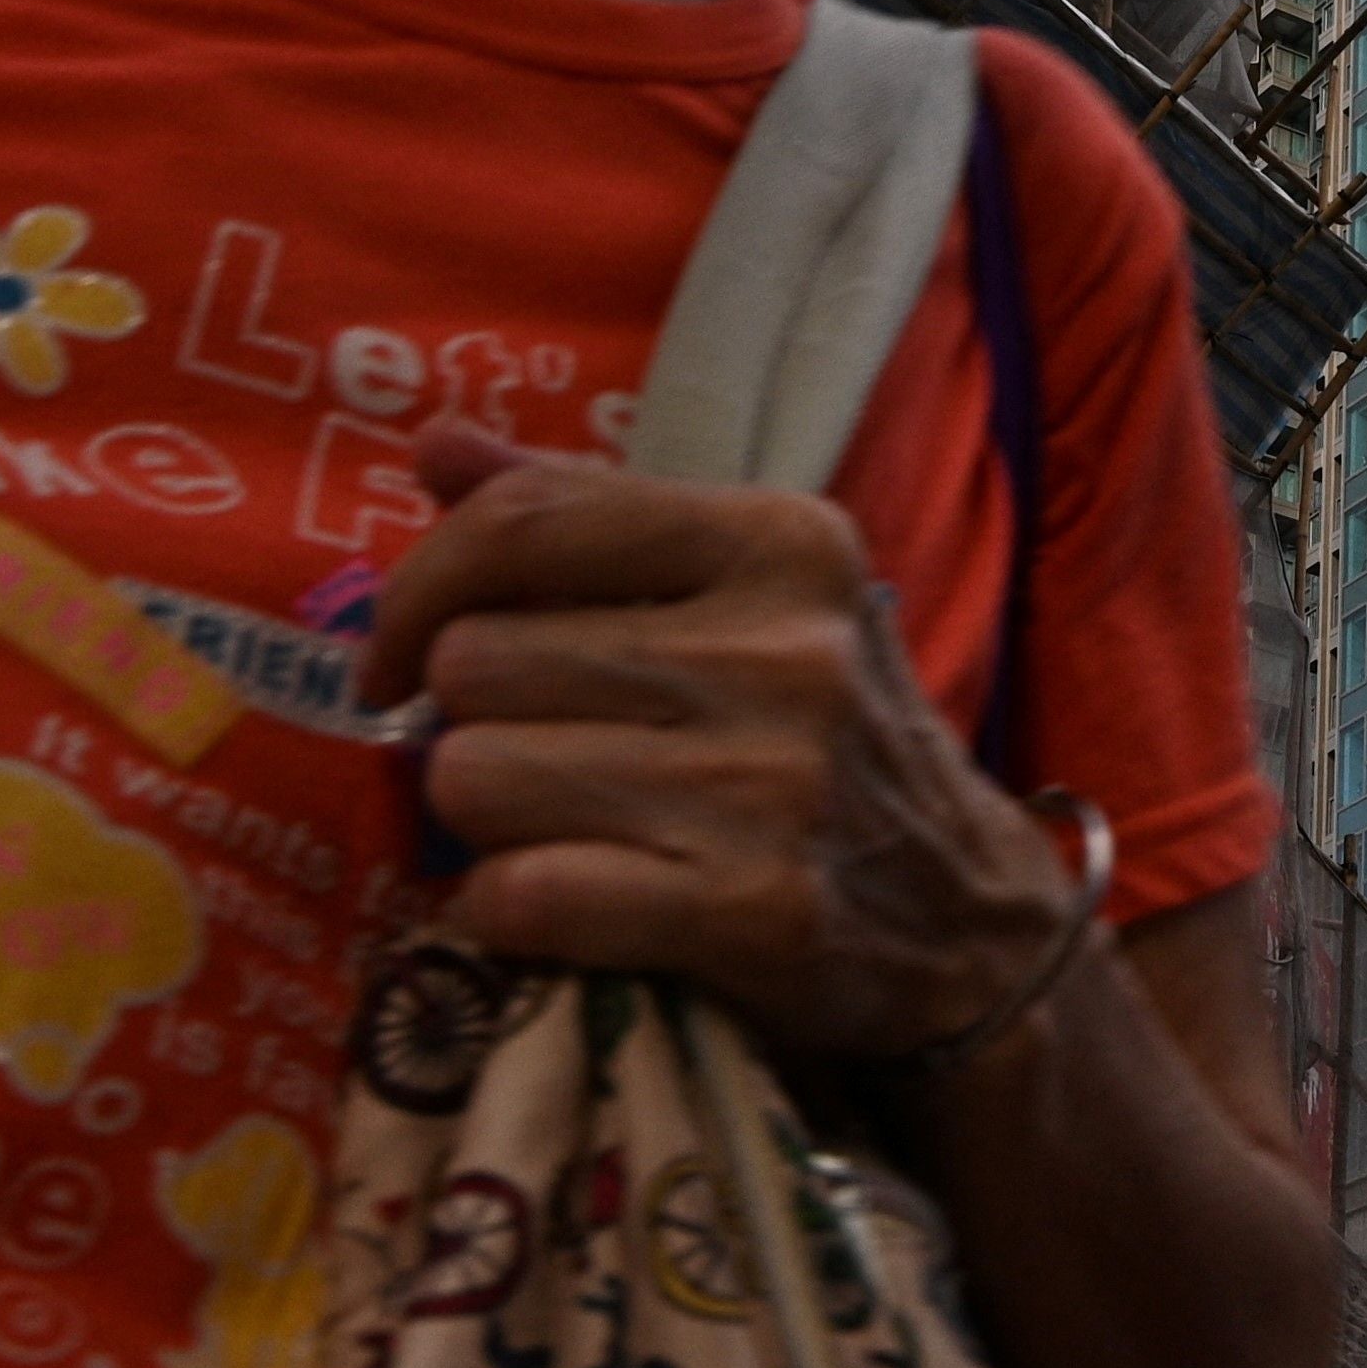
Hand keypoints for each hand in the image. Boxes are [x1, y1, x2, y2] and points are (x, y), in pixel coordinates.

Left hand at [358, 428, 1075, 1058]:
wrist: (970, 922)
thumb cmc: (822, 741)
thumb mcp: (742, 597)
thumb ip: (588, 519)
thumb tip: (431, 444)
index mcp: (778, 541)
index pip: (525, 519)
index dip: (419, 587)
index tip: (396, 655)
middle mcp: (783, 650)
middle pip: (476, 661)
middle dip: (470, 722)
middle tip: (529, 758)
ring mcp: (772, 783)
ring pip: (476, 776)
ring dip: (484, 821)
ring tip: (558, 829)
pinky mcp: (754, 910)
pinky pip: (521, 893)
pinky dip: (508, 908)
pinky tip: (563, 905)